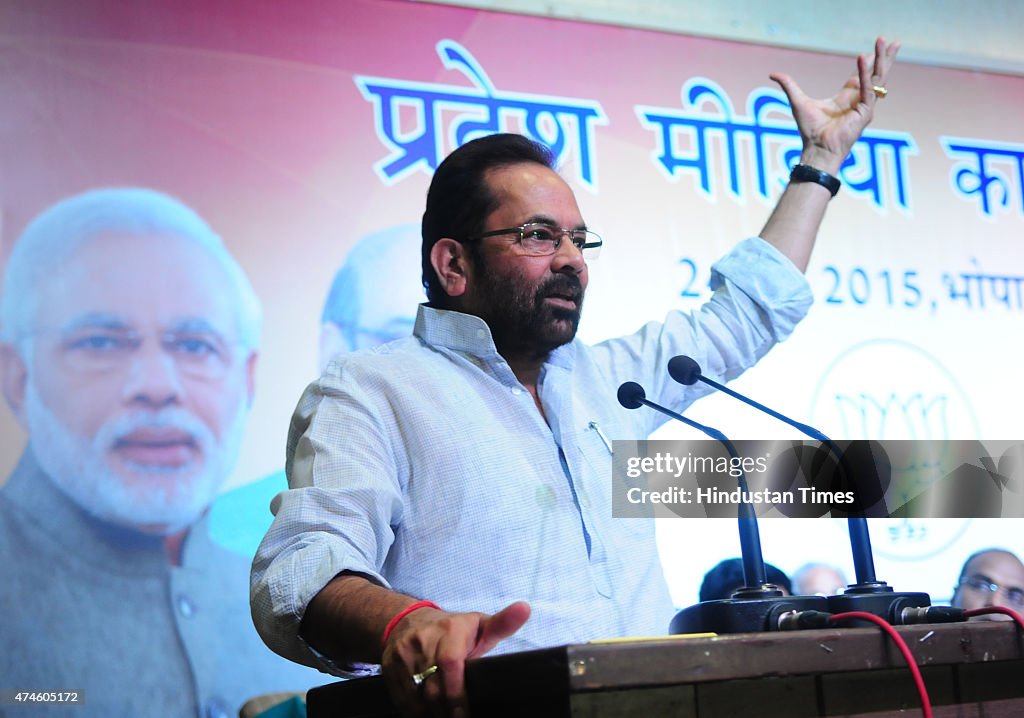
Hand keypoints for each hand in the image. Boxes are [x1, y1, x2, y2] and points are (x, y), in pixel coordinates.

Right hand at [381, 601, 530, 716]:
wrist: (407, 619)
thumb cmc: (453, 628)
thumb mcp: (479, 624)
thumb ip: (503, 623)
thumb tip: (525, 608)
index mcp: (451, 630)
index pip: (451, 664)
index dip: (457, 695)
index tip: (464, 715)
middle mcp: (425, 639)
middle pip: (433, 687)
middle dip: (446, 711)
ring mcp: (403, 652)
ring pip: (416, 696)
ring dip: (430, 713)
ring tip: (442, 717)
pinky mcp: (389, 664)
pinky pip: (400, 697)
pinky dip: (413, 711)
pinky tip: (424, 714)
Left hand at [769, 36, 900, 173]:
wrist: (816, 148)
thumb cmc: (810, 130)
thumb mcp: (798, 101)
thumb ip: (789, 86)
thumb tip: (773, 74)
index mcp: (846, 98)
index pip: (862, 75)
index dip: (868, 61)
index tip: (875, 48)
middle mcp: (858, 100)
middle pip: (876, 74)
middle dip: (884, 57)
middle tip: (894, 41)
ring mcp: (864, 106)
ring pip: (878, 78)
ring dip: (881, 59)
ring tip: (883, 42)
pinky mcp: (865, 112)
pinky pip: (868, 89)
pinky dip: (865, 74)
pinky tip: (862, 59)